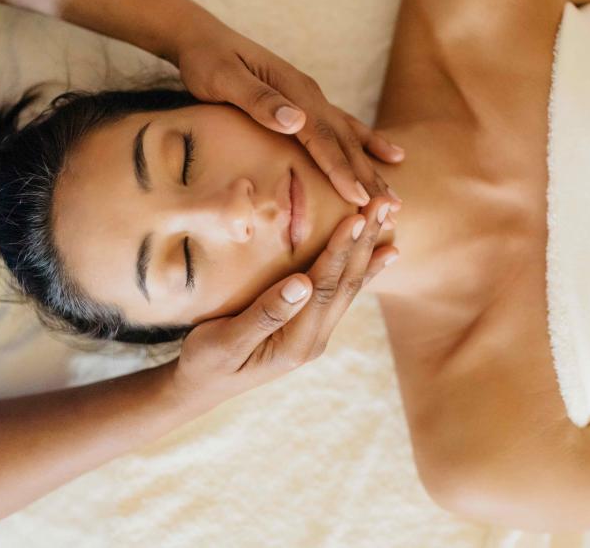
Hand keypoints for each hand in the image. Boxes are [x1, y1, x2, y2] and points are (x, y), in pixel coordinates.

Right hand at [170, 197, 397, 409]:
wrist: (202, 387)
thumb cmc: (205, 363)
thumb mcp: (225, 342)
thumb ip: (265, 314)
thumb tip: (301, 283)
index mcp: (296, 343)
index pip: (324, 288)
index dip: (340, 251)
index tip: (355, 218)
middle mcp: (314, 339)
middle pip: (347, 283)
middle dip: (365, 241)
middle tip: (384, 203)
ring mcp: (315, 334)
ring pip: (349, 285)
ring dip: (369, 248)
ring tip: (388, 216)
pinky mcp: (310, 326)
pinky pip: (341, 291)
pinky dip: (364, 268)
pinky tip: (383, 253)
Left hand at [174, 14, 404, 210]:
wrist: (202, 36)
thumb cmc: (207, 61)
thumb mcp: (223, 79)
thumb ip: (259, 100)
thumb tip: (296, 121)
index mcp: (293, 90)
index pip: (323, 137)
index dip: (342, 169)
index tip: (360, 198)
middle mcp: (309, 93)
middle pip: (346, 140)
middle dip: (369, 175)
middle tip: (392, 208)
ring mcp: (310, 96)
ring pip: (350, 136)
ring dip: (373, 166)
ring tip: (394, 195)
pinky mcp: (306, 101)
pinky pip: (343, 126)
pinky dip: (367, 142)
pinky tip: (388, 154)